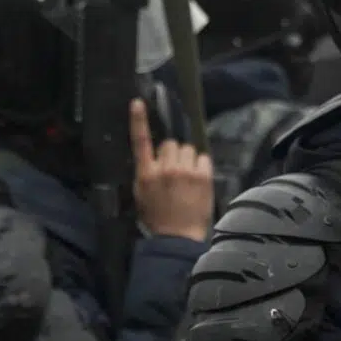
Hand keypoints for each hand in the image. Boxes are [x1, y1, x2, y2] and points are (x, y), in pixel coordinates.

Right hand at [130, 98, 214, 241]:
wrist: (177, 238)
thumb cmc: (157, 218)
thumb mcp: (141, 195)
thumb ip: (147, 173)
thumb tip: (154, 156)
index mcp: (146, 174)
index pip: (140, 142)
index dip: (138, 120)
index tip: (137, 102)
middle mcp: (165, 169)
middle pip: (171, 144)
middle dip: (172, 155)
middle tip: (174, 173)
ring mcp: (185, 171)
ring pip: (188, 149)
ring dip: (187, 160)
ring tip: (186, 179)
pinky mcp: (203, 176)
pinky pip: (203, 158)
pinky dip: (201, 166)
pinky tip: (197, 180)